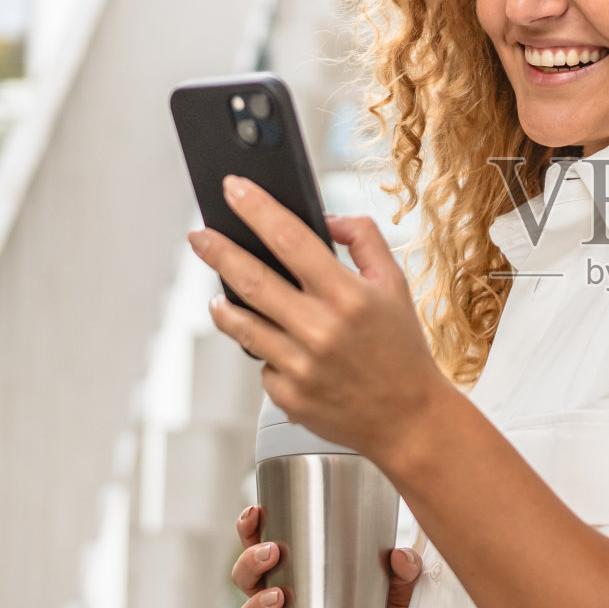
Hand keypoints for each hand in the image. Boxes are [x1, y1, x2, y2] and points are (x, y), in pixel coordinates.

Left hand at [188, 176, 451, 468]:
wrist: (409, 419)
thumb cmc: (402, 349)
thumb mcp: (396, 284)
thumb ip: (364, 240)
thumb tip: (326, 217)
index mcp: (349, 295)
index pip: (291, 239)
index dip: (256, 208)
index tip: (234, 188)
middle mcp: (321, 329)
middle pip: (250, 279)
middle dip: (217, 250)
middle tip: (198, 235)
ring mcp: (300, 366)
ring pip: (241, 324)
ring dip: (222, 305)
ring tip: (220, 294)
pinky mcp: (287, 396)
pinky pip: (261, 363)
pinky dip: (265, 351)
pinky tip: (281, 349)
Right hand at [231, 503, 424, 607]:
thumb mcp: (399, 587)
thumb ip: (405, 568)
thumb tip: (399, 556)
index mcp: (300, 572)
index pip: (263, 546)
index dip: (250, 529)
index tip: (254, 512)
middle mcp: (283, 600)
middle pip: (247, 578)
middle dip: (251, 562)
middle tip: (272, 553)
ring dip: (256, 605)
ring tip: (278, 598)